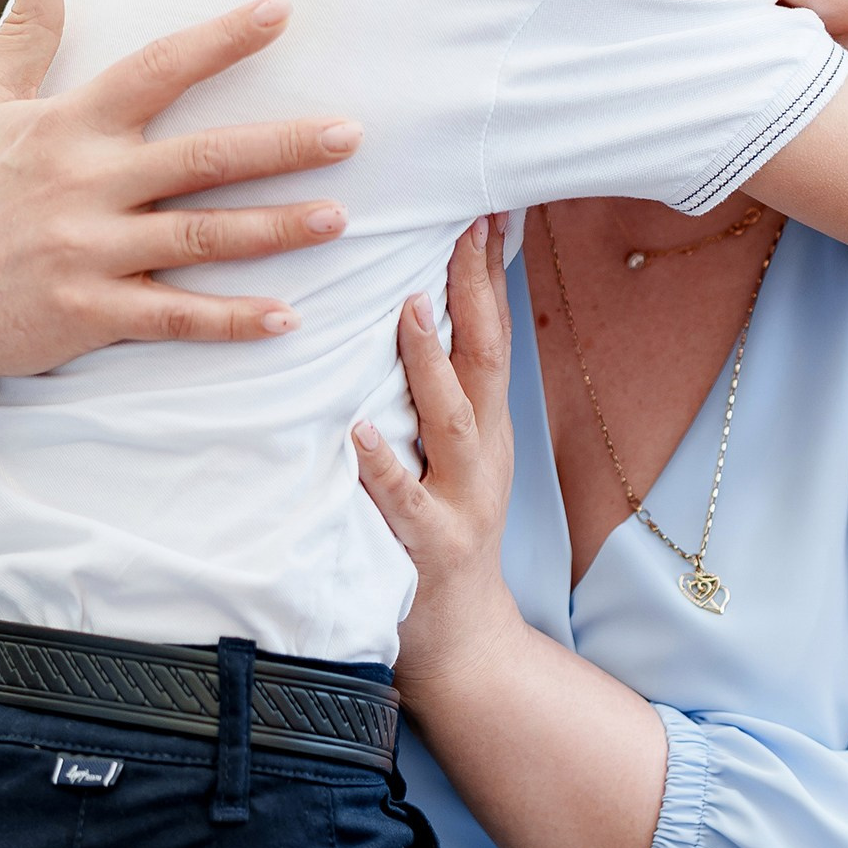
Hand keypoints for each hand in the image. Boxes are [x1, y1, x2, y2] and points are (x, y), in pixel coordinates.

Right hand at [0, 0, 364, 390]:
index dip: (220, 40)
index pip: (156, 69)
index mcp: (66, 128)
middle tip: (353, 134)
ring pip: (199, 239)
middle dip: (282, 146)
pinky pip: (173, 319)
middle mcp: (84, 186)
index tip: (281, 11)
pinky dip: (230, 321)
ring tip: (339, 219)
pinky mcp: (89, 313)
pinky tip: (288, 319)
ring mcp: (89, 253)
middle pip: (201, 158)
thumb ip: (25, 31)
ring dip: (273, 230)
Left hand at [352, 220, 520, 703]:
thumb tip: (416, 307)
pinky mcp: (426, 549)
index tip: (483, 206)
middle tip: (459, 225)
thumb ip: (440, 391)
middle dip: (475, 292)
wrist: (462, 641)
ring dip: (430, 362)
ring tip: (406, 308)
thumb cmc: (440, 535)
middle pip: (485, 360)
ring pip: (452, 421)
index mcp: (484, 426)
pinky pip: (402, 502)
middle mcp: (482, 455)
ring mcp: (458, 501)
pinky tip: (357, 436)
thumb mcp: (454, 456)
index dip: (488, 271)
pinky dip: (383, 466)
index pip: (491, 333)